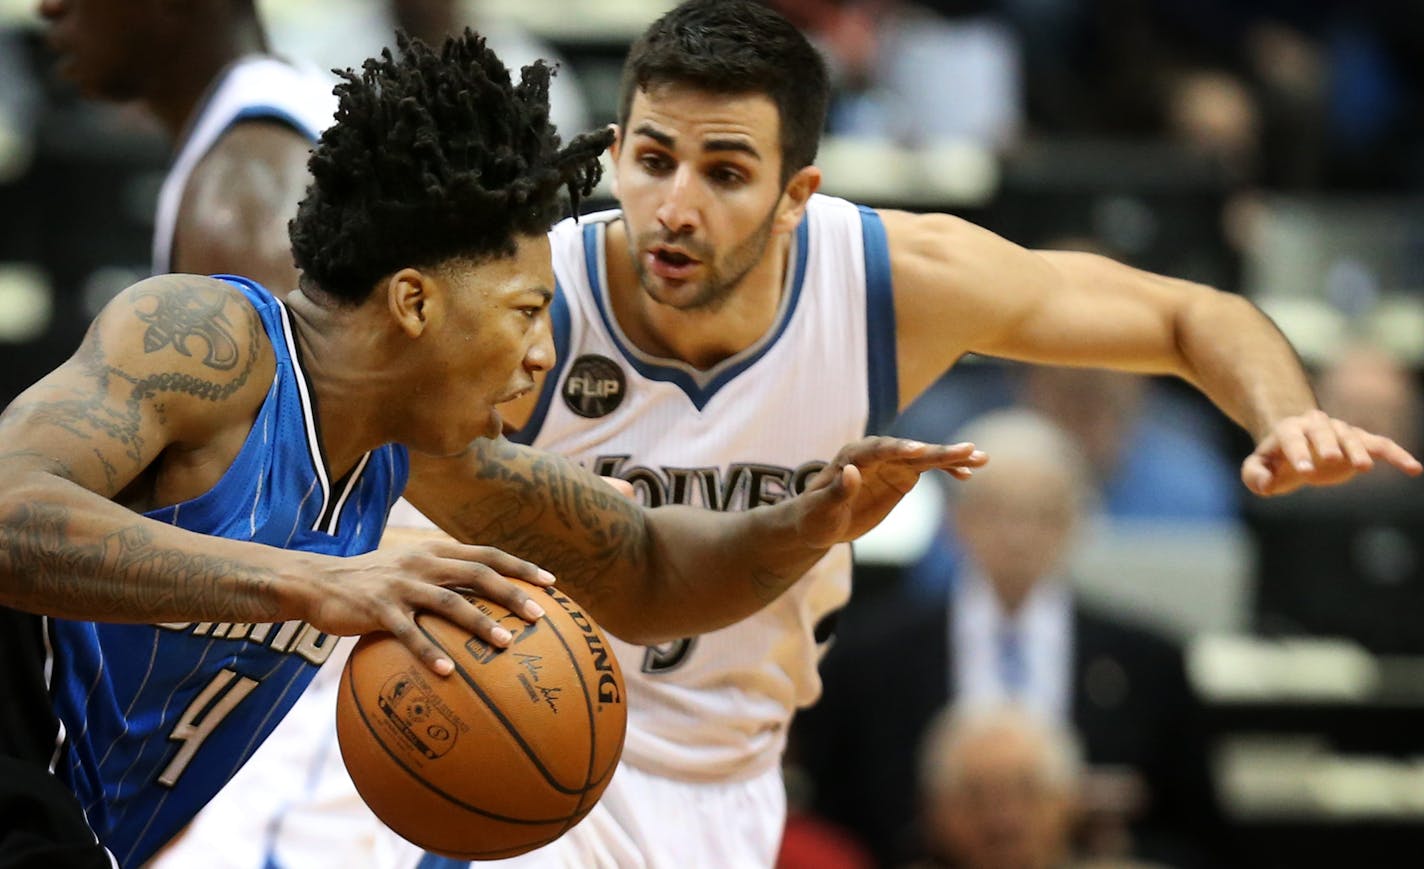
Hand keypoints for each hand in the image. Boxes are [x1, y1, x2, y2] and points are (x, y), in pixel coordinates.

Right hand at [304, 537, 554, 674]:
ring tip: (505, 643)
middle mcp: (422, 563)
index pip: (487, 553)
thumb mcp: (409, 571)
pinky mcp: (378, 608)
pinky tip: (448, 673)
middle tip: (540, 615)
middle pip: (477, 573)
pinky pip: (409, 632)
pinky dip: (429, 651)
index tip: (552, 583)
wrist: (317, 583)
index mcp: (434, 551)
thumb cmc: (371, 583)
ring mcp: (401, 584)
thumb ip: (443, 579)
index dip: (520, 566)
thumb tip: (483, 603)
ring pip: (449, 602)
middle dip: (512, 592)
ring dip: (480, 622)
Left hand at [792, 437, 987, 546]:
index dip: (900, 449)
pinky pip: (928, 468)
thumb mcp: (821, 509)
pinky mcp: (901, 475)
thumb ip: (838, 491)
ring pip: (925, 456)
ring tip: (980, 458)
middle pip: (909, 450)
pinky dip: (948, 470)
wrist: (818, 523)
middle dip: (937, 450)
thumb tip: (852, 471)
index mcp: (853, 456)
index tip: (921, 452)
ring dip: (952, 457)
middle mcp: (875, 454)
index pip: (879, 450)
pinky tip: (968, 473)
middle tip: (967, 450)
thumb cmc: (814, 517)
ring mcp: (891, 463)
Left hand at [1241, 409, 1422, 495]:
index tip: (1303, 471)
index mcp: (1288, 430)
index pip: (1291, 437)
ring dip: (1357, 449)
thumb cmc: (1274, 461)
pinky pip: (1381, 445)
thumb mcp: (1257, 470)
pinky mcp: (1361, 442)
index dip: (1297, 452)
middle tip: (1332, 459)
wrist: (1297, 447)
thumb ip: (1255, 475)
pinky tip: (1413, 469)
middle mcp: (1316, 425)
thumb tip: (1265, 485)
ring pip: (1351, 436)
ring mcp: (1340, 432)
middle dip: (1327, 443)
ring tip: (1363, 468)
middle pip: (1323, 430)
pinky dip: (1397, 455)